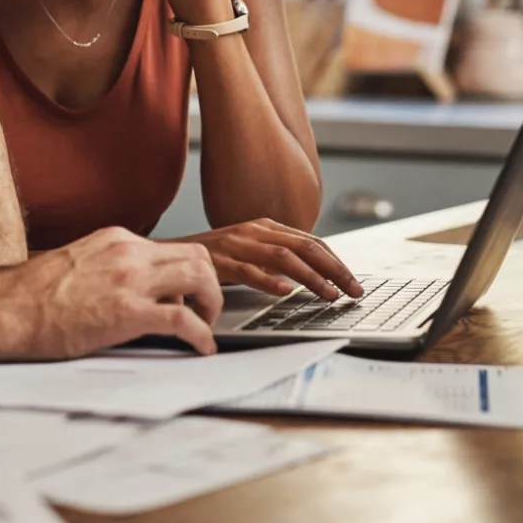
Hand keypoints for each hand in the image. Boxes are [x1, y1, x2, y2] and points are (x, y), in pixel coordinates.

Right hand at [16, 227, 222, 356]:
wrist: (7, 308)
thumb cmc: (32, 295)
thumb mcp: (80, 264)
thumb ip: (112, 269)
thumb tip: (132, 290)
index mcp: (117, 240)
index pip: (173, 247)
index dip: (188, 274)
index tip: (189, 294)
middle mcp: (129, 252)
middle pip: (197, 255)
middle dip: (210, 284)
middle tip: (206, 309)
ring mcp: (130, 280)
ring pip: (200, 277)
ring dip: (212, 303)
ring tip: (206, 325)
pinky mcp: (128, 312)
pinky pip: (183, 320)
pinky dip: (201, 335)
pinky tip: (202, 347)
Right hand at [173, 219, 362, 302]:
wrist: (169, 254)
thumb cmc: (212, 256)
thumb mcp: (249, 250)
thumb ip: (275, 256)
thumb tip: (311, 273)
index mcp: (265, 227)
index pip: (311, 241)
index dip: (336, 261)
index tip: (353, 281)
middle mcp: (254, 231)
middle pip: (305, 247)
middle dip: (334, 269)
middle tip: (353, 291)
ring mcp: (237, 245)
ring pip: (284, 258)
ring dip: (311, 278)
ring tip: (329, 295)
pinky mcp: (219, 261)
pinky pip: (249, 271)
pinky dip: (269, 281)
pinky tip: (286, 292)